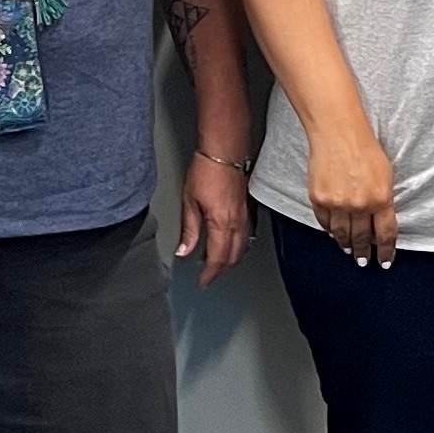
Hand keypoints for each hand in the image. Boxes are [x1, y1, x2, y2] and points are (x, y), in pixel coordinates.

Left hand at [179, 150, 251, 281]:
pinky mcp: (249, 209)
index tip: (202, 281)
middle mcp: (237, 223)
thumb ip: (189, 229)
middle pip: (232, 257)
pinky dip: (238, 246)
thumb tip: (184, 250)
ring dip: (230, 259)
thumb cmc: (207, 170)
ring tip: (216, 262)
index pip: (217, 258)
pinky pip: (247, 236)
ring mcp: (246, 216)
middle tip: (208, 275)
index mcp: (221, 224)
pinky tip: (229, 244)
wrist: (225, 151)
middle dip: (220, 270)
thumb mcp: (189, 201)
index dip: (209, 273)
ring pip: (242, 248)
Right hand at [304, 118, 396, 267]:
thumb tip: (380, 221)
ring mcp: (338, 204)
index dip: (385, 252)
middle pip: (362, 239)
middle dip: (363, 253)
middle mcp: (359, 205)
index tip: (383, 261)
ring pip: (342, 235)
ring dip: (346, 245)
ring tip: (348, 250)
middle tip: (363, 260)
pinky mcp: (320, 199)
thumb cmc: (364, 148)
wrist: (338, 133)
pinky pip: (325, 223)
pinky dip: (330, 230)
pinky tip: (333, 232)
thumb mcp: (386, 175)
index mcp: (381, 198)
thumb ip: (384, 200)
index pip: (385, 235)